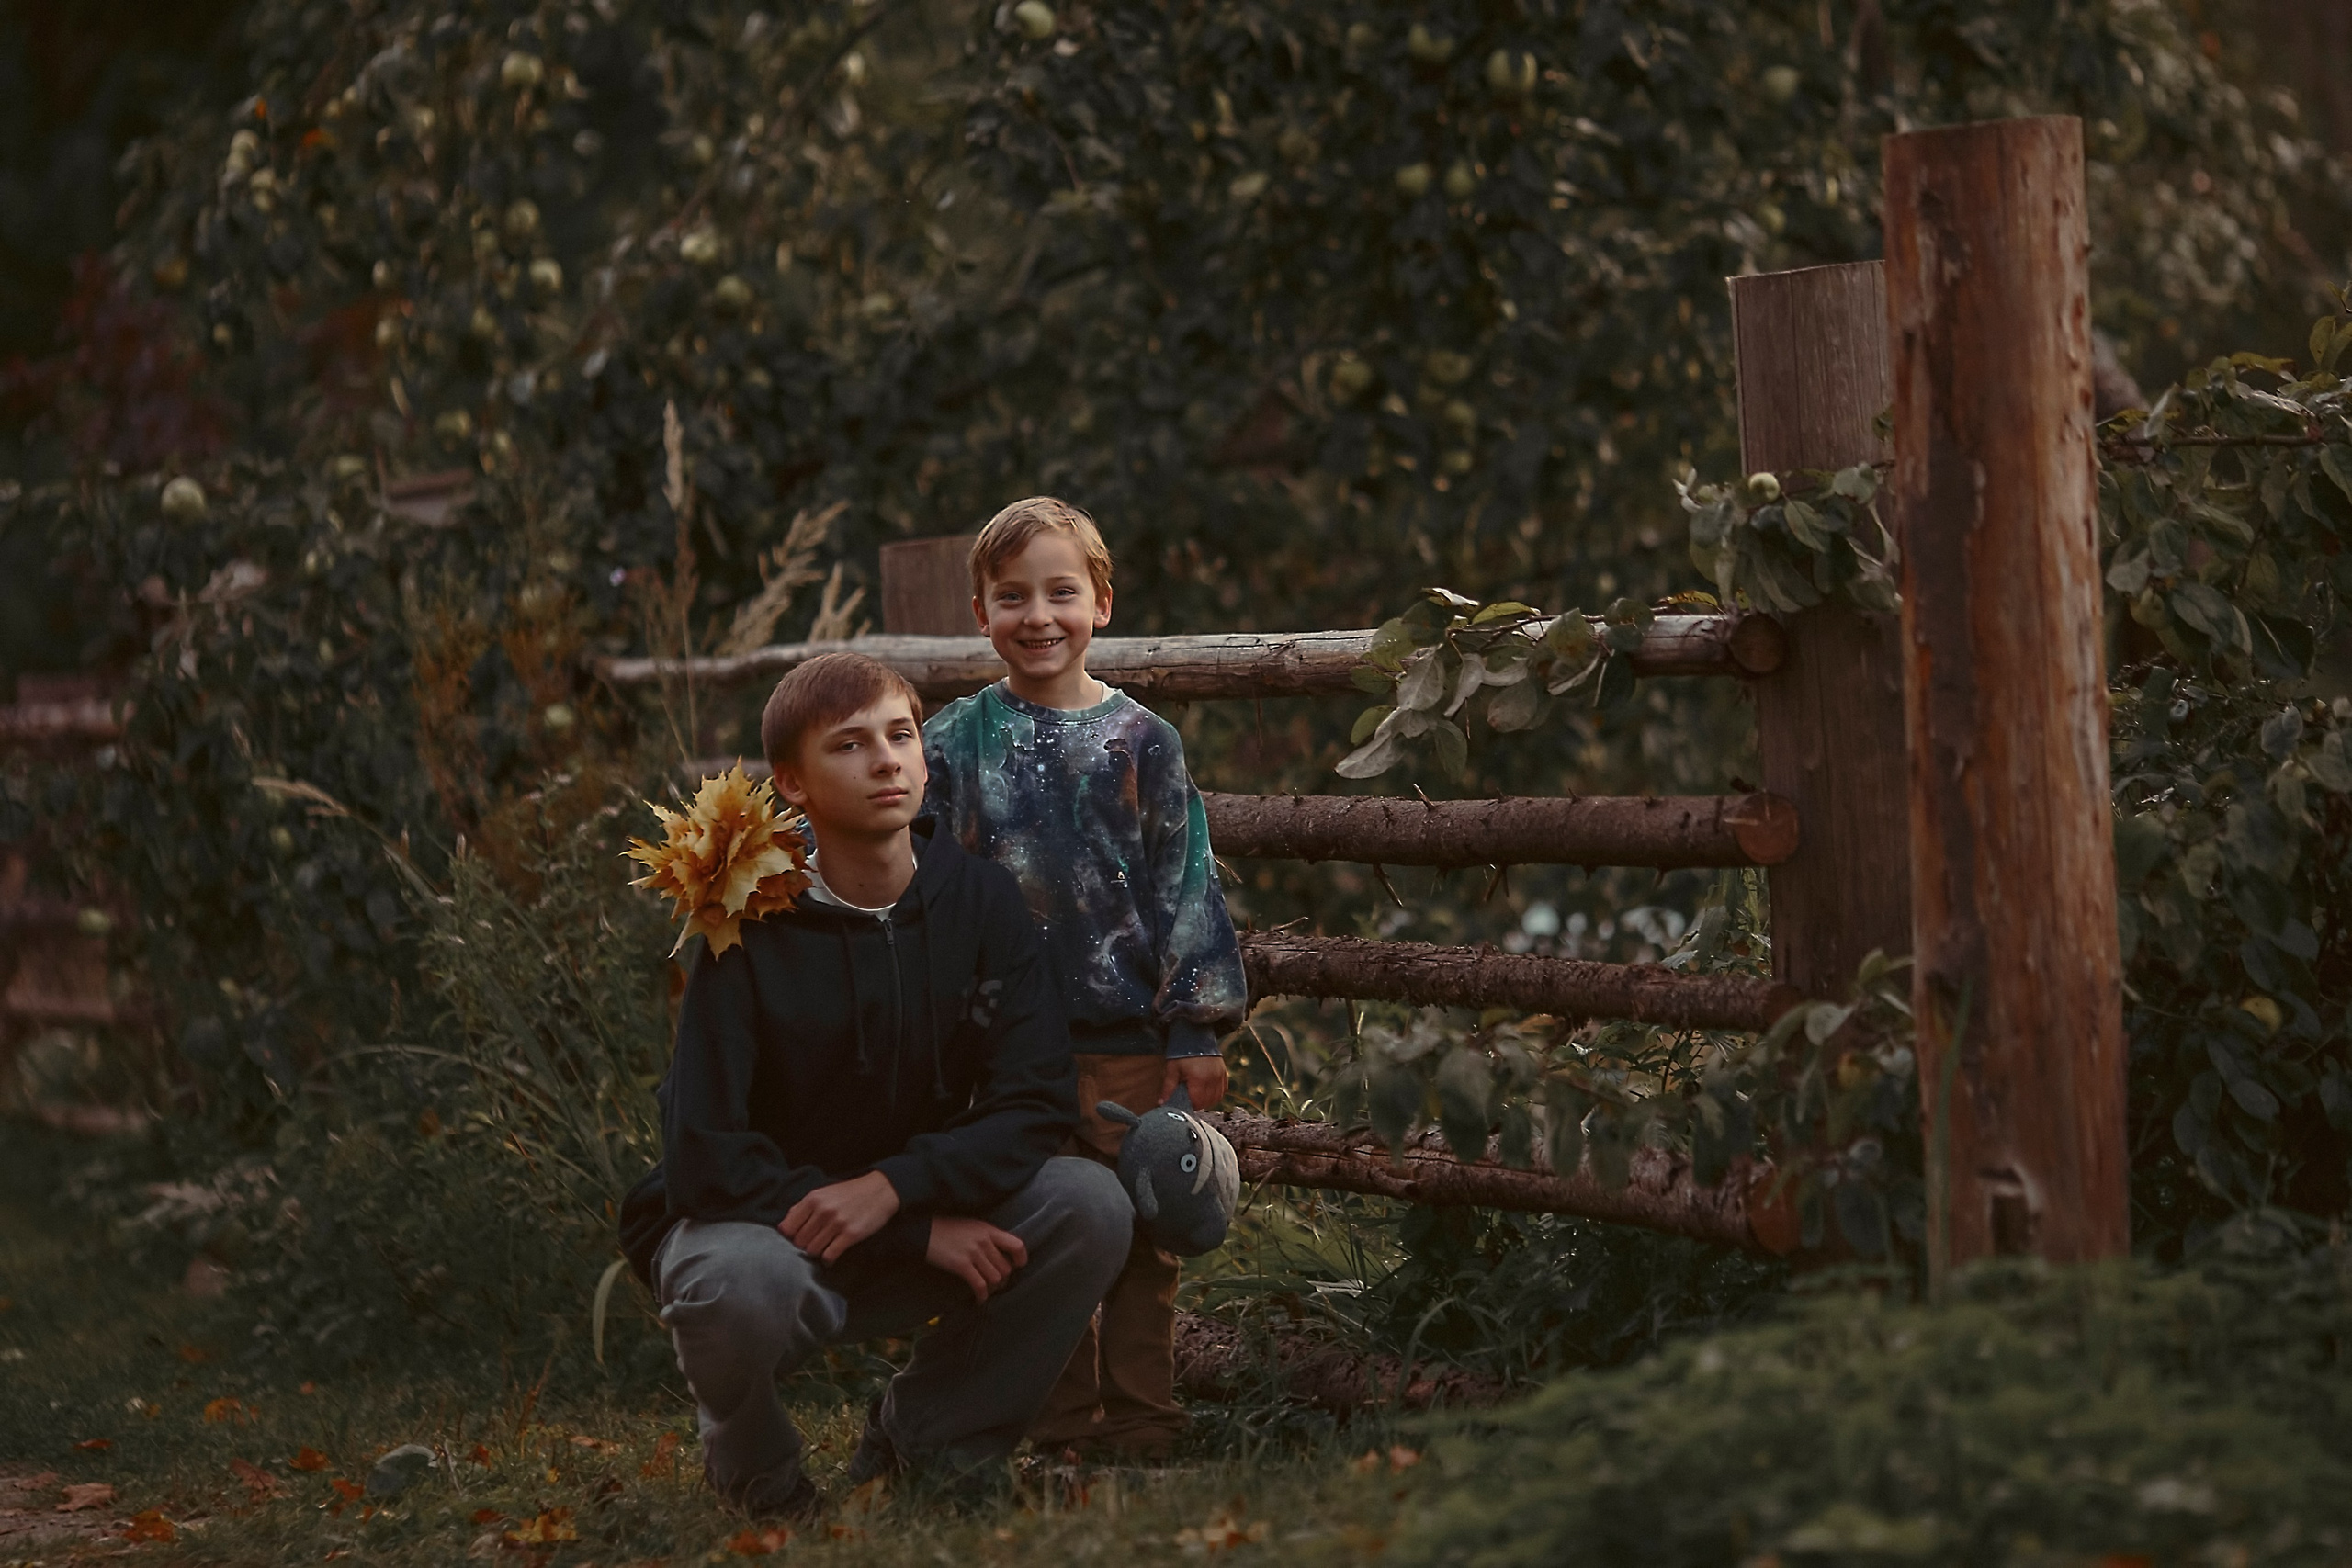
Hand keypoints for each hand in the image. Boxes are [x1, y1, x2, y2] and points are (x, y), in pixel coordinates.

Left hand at [779, 1171, 901, 1263]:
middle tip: (813, 1244)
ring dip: (816, 1253)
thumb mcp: (824, 1193)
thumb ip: (803, 1207)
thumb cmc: (850, 1193)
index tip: (799, 1237)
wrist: (880, 1190)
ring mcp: (837, 1223)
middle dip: (804, 1246)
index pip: (787, 1228)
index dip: (791, 1236)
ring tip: (823, 1249)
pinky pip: (829, 1255)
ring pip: (812, 1251)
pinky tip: (831, 1257)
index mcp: (813, 1199)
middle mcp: (823, 1210)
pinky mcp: (850, 1235)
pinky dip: (827, 1260)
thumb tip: (785, 1226)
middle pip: (799, 1242)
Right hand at [926, 1216, 1028, 1301]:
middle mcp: (984, 1241)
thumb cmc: (946, 1229)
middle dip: (1003, 1279)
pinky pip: (980, 1285)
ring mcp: (973, 1253)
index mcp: (988, 1229)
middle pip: (1005, 1267)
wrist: (922, 1232)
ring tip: (987, 1290)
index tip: (1018, 1266)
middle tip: (996, 1284)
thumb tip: (999, 1253)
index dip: (1021, 1259)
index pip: (1017, 1245)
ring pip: (995, 1278)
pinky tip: (979, 1299)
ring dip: (993, 1288)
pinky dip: (982, 1296)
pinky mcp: (962, 1265)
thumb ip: (986, 1237)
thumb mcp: (971, 1226)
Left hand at [1162, 1054, 1229, 1110]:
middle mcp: (1212, 1079)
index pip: (1197, 1102)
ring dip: (1208, 1100)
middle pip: (1207, 1102)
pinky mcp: (1224, 1073)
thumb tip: (1161, 1103)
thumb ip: (1168, 1088)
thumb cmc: (1182, 1053)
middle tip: (1190, 1099)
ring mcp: (1220, 1075)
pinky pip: (1223, 1090)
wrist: (1195, 1036)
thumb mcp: (1172, 1070)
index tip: (1184, 1102)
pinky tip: (1207, 1091)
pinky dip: (1216, 1094)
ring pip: (1216, 1098)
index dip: (1190, 1105)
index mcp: (1199, 1079)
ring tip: (1198, 1095)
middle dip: (1198, 1104)